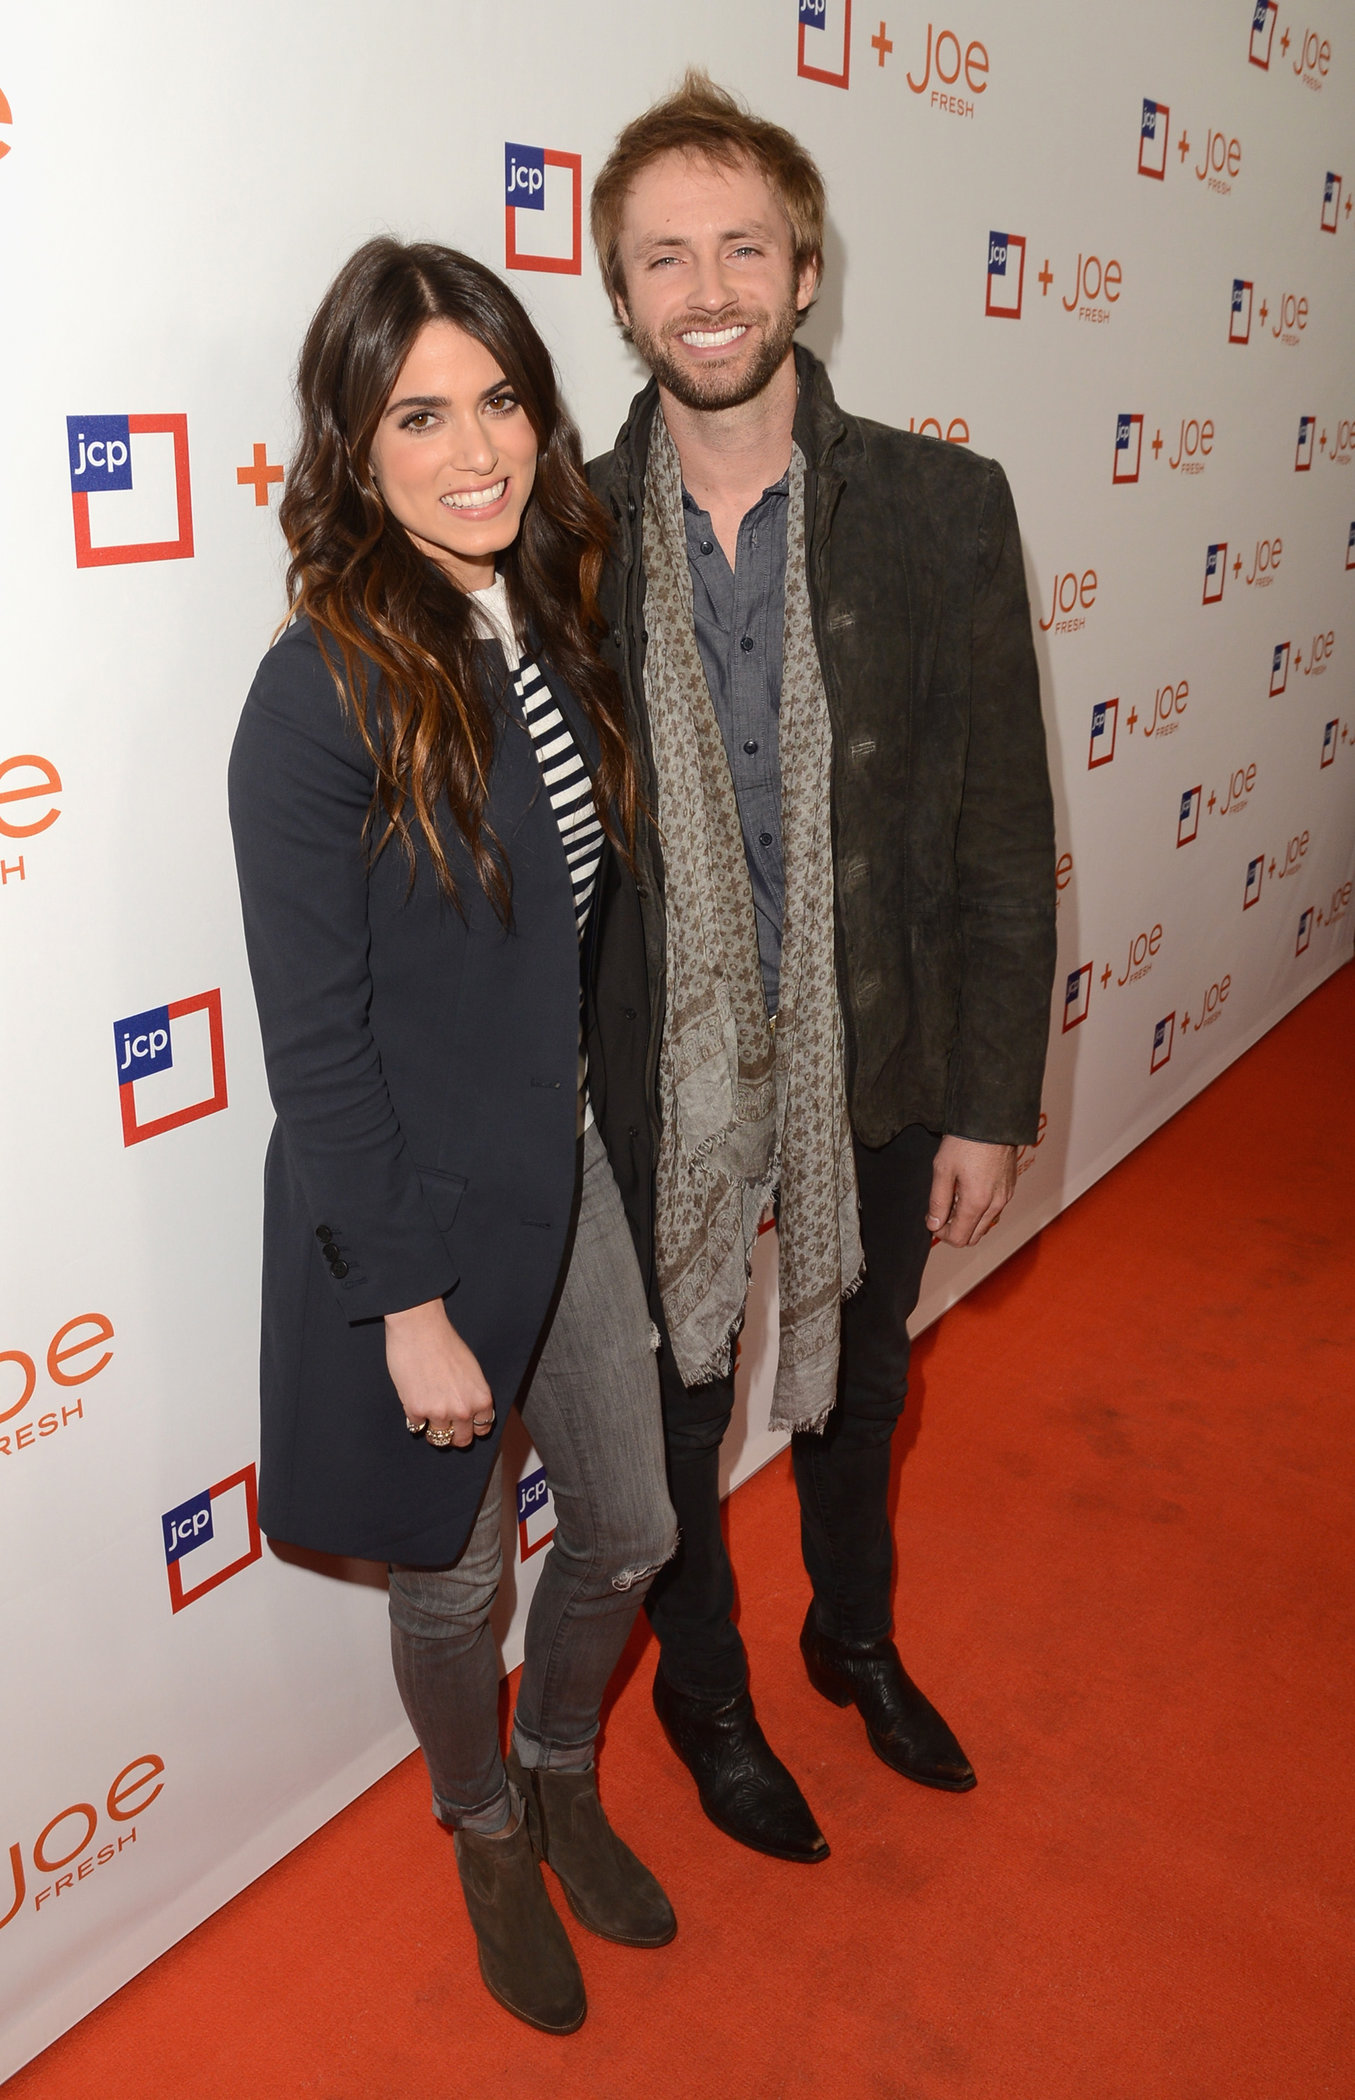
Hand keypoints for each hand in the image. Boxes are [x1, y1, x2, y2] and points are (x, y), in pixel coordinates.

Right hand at [383, 1300, 494, 1448]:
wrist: (420, 1330)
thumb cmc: (445, 1343)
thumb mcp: (471, 1370)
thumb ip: (471, 1393)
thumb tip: (467, 1409)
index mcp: (481, 1399)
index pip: (482, 1428)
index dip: (473, 1427)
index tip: (465, 1426)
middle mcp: (463, 1410)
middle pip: (462, 1440)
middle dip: (454, 1435)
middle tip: (445, 1426)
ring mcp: (439, 1413)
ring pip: (438, 1438)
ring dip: (433, 1428)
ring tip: (428, 1412)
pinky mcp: (416, 1411)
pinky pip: (416, 1426)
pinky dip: (415, 1417)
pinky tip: (414, 1399)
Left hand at [924, 1136, 1017, 1248]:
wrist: (992, 1121)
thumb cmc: (967, 1141)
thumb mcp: (943, 1169)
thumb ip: (937, 1201)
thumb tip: (934, 1225)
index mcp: (977, 1202)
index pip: (959, 1238)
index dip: (941, 1234)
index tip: (932, 1220)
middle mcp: (995, 1204)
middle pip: (973, 1237)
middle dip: (954, 1230)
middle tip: (941, 1211)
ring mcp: (1005, 1197)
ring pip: (984, 1225)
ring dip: (967, 1220)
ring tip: (954, 1197)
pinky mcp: (1009, 1188)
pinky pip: (994, 1211)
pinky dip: (979, 1210)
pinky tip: (968, 1190)